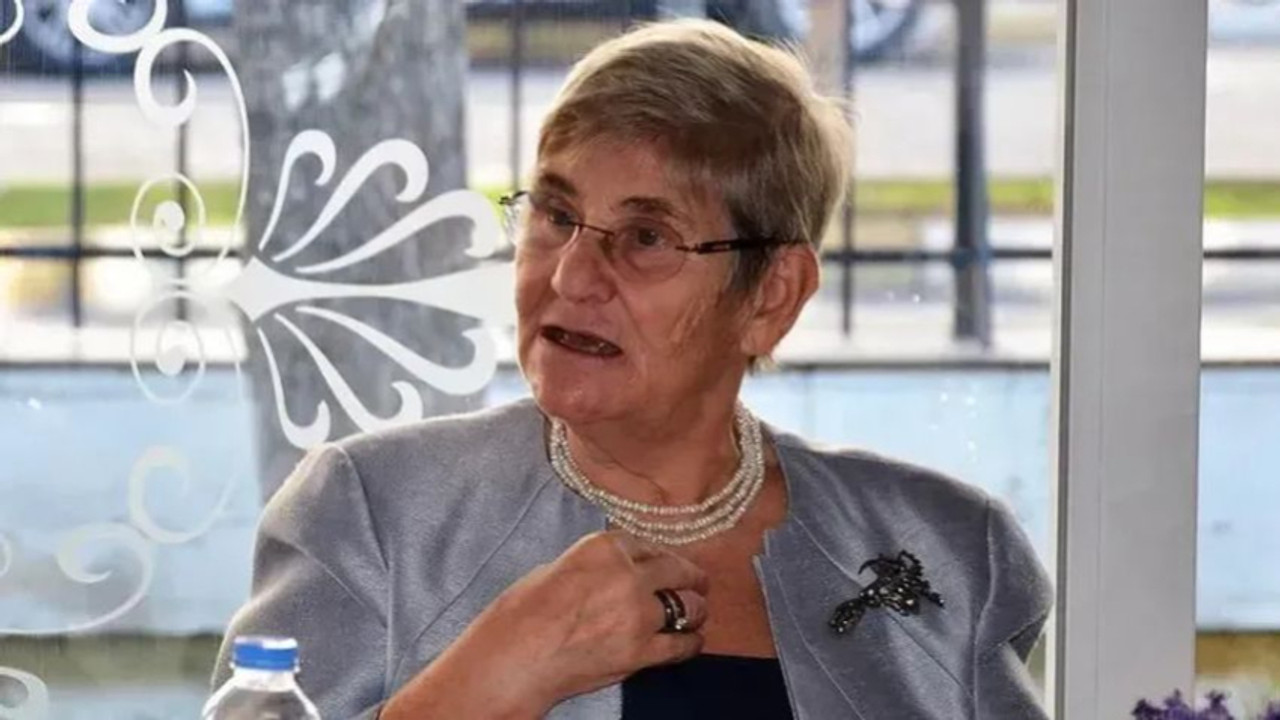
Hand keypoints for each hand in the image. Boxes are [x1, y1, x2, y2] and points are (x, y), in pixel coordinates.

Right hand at [494, 530, 709, 706]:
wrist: (514, 658)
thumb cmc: (521, 615)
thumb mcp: (558, 569)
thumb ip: (595, 568)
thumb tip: (612, 575)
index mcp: (604, 547)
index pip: (649, 546)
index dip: (661, 558)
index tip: (668, 564)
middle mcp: (628, 574)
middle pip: (678, 570)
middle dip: (691, 578)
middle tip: (698, 583)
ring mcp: (638, 614)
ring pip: (688, 607)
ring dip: (695, 610)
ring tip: (697, 614)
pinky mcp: (641, 651)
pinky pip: (682, 644)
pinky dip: (690, 643)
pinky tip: (691, 642)